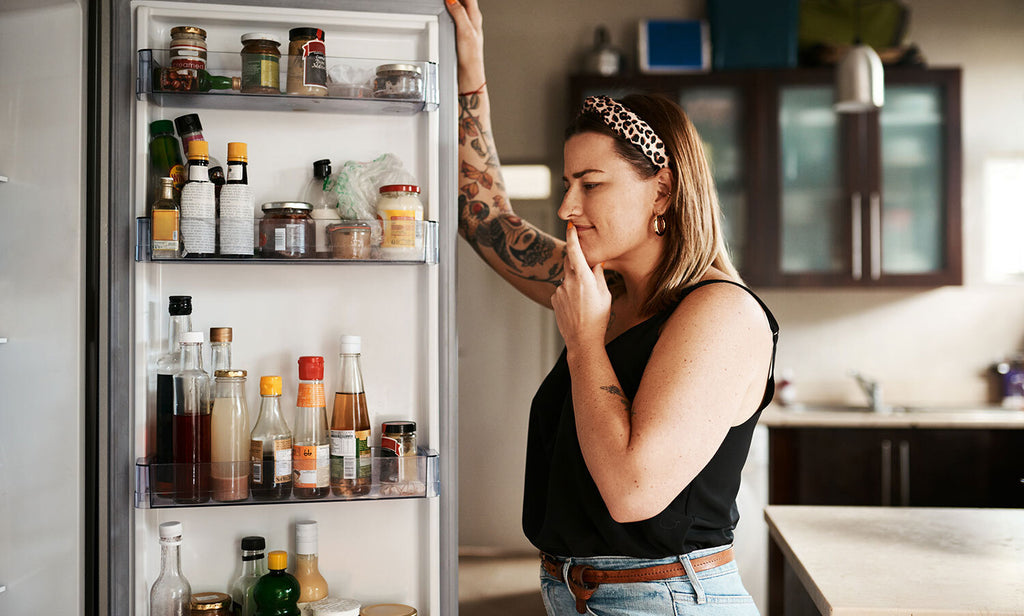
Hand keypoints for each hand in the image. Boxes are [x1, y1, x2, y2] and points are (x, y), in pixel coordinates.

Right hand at [444, 0, 485, 91]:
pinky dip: (450, 13)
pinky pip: (456, 18)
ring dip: (453, 3)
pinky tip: (445, 14)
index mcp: (475, 17)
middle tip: (444, 1)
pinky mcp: (461, 34)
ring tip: (445, 3)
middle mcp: (472, 20)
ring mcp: (467, 27)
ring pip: (460, 8)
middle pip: (465, 1)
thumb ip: (459, 13)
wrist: (469, 73)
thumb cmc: (471, 56)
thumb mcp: (464, 31)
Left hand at [551, 223, 611, 350]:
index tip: (570, 226)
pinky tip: (577, 307)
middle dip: (577, 264)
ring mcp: (559, 291)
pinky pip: (562, 290)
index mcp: (583, 278)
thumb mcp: (605, 295)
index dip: (572, 237)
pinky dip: (569, 293)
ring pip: (567, 278)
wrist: (582, 340)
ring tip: (585, 302)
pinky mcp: (554, 299)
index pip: (575, 251)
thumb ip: (598, 275)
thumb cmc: (598, 318)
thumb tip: (596, 261)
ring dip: (575, 283)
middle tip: (587, 276)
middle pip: (570, 263)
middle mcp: (569, 282)